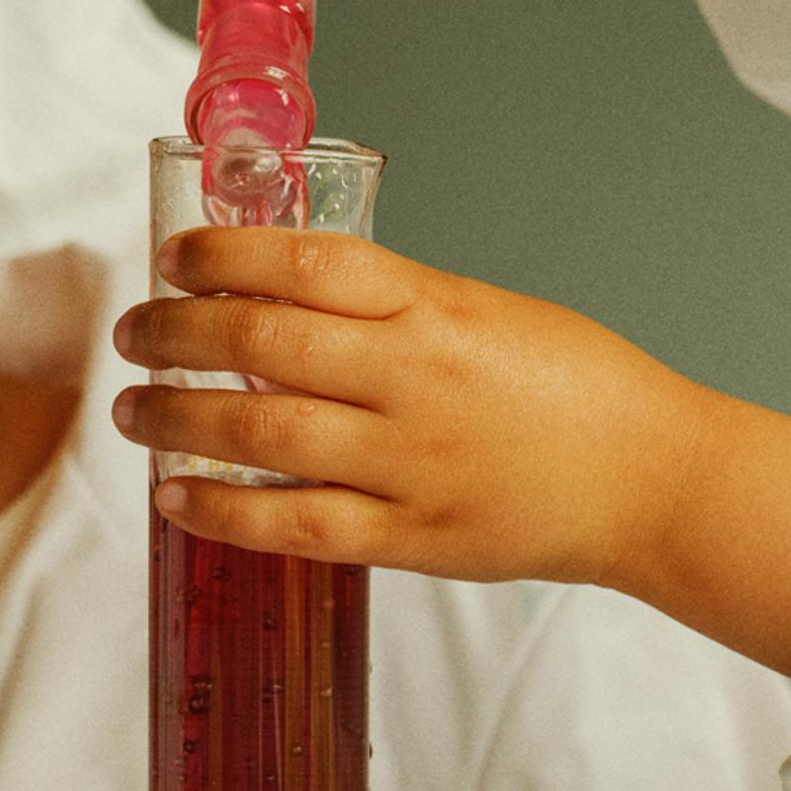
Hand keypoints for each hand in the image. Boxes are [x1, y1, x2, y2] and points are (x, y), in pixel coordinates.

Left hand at [114, 232, 708, 589]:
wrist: (656, 480)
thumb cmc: (580, 389)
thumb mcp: (489, 311)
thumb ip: (394, 306)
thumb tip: (284, 295)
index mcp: (437, 309)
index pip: (304, 261)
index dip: (221, 252)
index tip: (176, 255)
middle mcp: (416, 380)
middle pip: (261, 340)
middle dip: (176, 330)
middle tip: (137, 331)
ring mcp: (412, 464)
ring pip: (260, 431)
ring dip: (177, 415)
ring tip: (134, 407)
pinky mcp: (415, 538)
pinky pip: (295, 524)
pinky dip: (223, 510)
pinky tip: (176, 494)